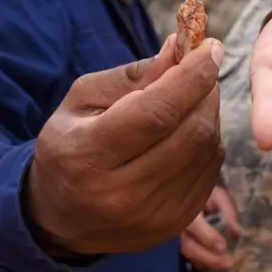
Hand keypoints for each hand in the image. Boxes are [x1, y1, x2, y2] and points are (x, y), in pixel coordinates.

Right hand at [24, 36, 224, 256]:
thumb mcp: (83, 100)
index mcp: (89, 155)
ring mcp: (152, 215)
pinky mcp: (174, 224)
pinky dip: (208, 142)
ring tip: (192, 100)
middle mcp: (121, 193)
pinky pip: (211, 171)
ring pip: (207, 150)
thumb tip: (178, 49)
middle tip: (201, 69)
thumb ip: (132, 76)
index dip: (192, 77)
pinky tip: (189, 131)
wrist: (60, 217)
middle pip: (191, 132)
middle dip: (205, 92)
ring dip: (209, 115)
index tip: (210, 47)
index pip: (157, 112)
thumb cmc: (71, 145)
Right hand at [180, 186, 241, 269]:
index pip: (194, 225)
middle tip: (229, 263)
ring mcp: (174, 236)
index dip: (208, 237)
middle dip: (209, 257)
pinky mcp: (177, 243)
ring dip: (206, 261)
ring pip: (187, 253)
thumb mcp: (218, 195)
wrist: (186, 195)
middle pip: (188, 246)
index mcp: (187, 209)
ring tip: (225, 264)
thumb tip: (237, 232)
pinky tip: (214, 263)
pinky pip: (186, 256)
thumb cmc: (204, 194)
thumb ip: (228, 211)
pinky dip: (201, 261)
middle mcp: (177, 225)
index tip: (224, 246)